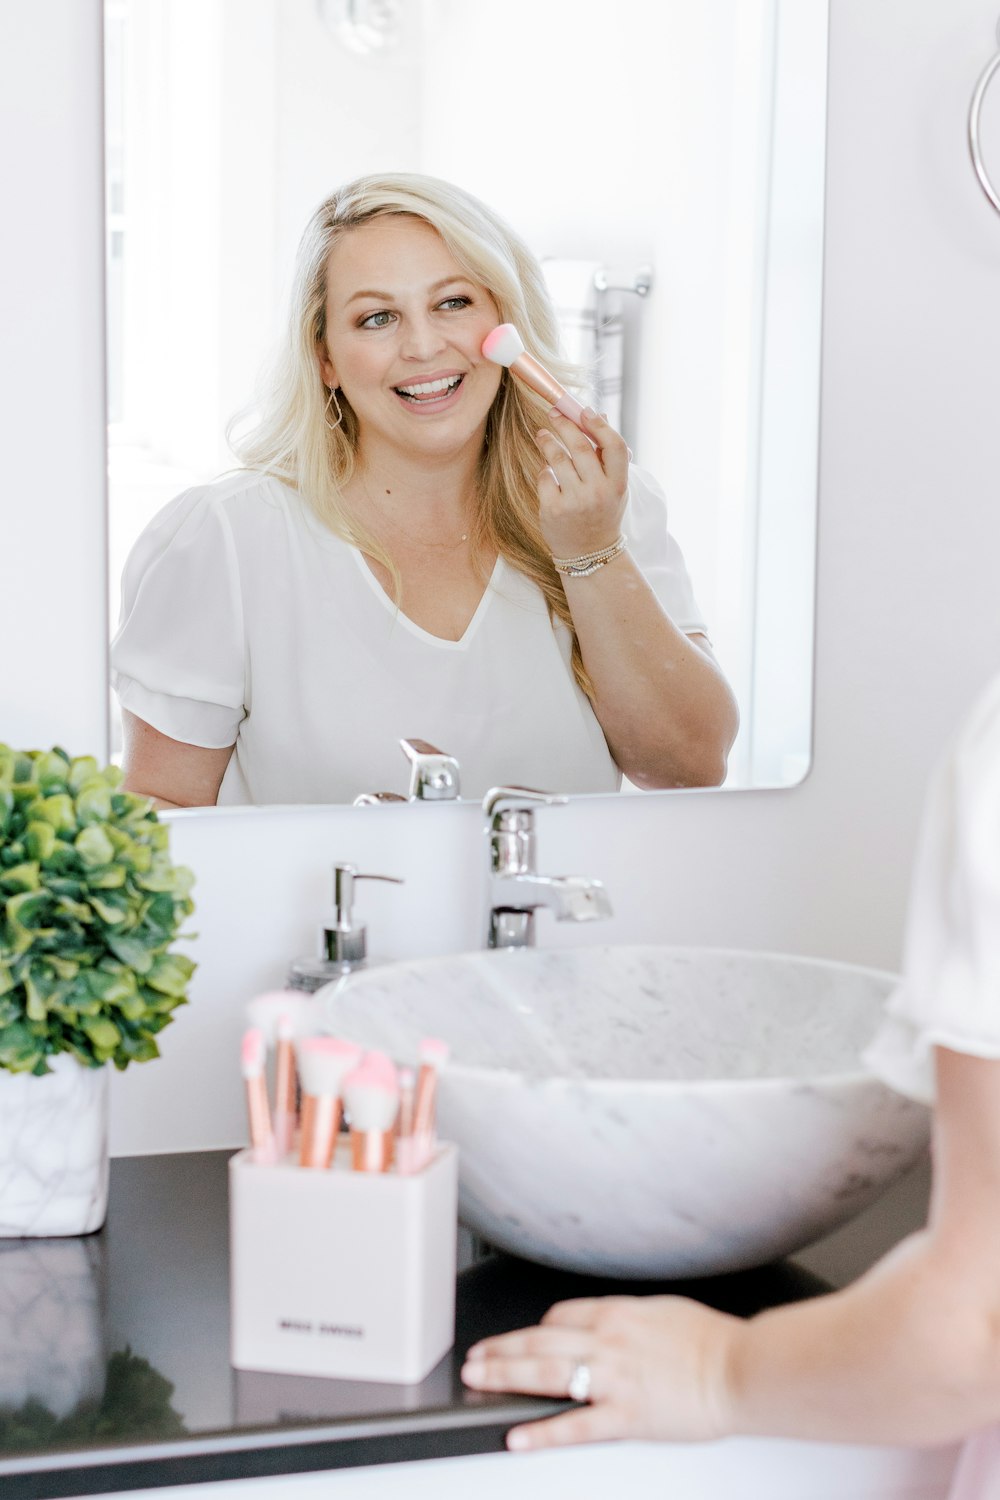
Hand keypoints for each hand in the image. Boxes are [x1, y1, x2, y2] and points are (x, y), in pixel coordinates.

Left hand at [461, 1293, 739, 1450]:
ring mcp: (613, 1379)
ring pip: (545, 1373)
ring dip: (504, 1376)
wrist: (741, 1368)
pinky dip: (541, 1432)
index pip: (559, 1315)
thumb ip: (628, 1317)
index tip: (521, 1339)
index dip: (533, 1328)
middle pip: (539, 1340)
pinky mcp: (626, 1416)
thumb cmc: (712, 1341)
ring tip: (477, 1381)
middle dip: (500, 1349)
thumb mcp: (663, 1310)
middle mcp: (608, 1341)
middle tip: (473, 1358)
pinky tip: (517, 1436)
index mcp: (618, 1313)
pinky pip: (574, 1426)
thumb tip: (608, 1323)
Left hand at [535, 408, 629, 560]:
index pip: (614, 446)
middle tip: (554, 413)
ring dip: (547, 441)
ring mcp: (575, 502)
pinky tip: (547, 472)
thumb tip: (598, 414)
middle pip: (580, 447)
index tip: (584, 411)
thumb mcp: (614, 488)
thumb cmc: (603, 514)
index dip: (599, 425)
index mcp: (618, 485)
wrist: (590, 555)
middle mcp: (598, 493)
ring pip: (557, 460)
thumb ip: (608, 455)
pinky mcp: (553, 510)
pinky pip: (544, 478)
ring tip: (542, 434)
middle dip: (565, 425)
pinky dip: (544, 471)